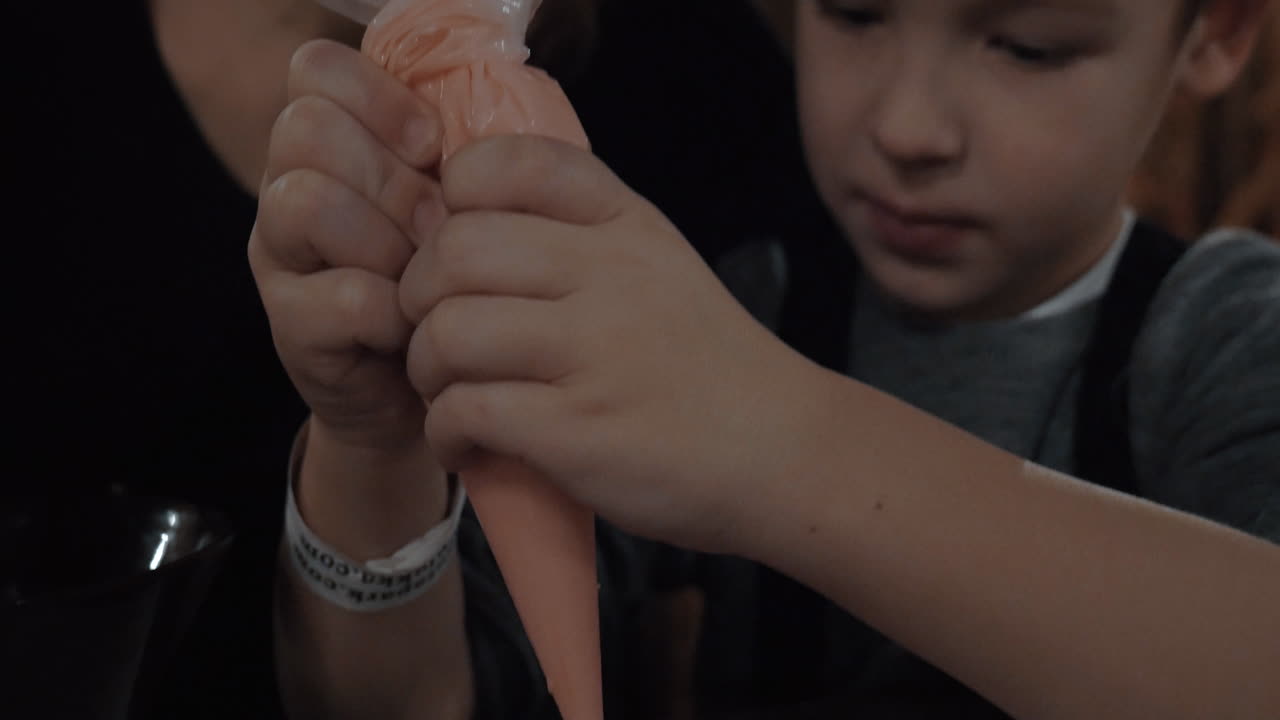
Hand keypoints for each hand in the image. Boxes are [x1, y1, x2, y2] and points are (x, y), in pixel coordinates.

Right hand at [249, 39, 446, 452]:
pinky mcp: (291, 326)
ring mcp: (280, 257)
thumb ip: (460, 157)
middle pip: (308, 129)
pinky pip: (343, 295)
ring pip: (306, 202)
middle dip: (392, 178)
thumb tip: (478, 134)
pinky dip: (393, 313)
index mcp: (331, 143)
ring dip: (385, 240)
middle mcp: (288, 187)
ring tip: (421, 277)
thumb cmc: (456, 280)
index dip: (379, 97)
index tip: (432, 147)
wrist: (440, 389)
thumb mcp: (464, 206)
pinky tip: (411, 328)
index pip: (316, 69)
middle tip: (436, 228)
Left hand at [399, 136, 828, 551]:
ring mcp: (595, 352)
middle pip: (453, 251)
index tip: (458, 253)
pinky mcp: (578, 430)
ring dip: (424, 369)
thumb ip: (576, 233)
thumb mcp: (659, 264)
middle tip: (435, 335)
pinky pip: (464, 409)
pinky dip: (445, 431)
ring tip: (449, 393)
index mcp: (625, 224)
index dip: (452, 200)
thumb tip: (452, 228)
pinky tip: (468, 442)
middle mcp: (610, 274)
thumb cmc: (705, 363)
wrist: (781, 451)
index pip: (504, 163)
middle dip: (417, 298)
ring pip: (447, 331)